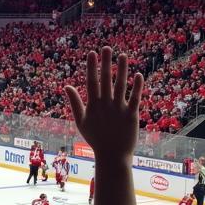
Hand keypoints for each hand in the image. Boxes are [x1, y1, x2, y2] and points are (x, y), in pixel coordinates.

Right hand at [65, 47, 143, 162]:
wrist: (112, 156)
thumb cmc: (96, 139)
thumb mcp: (81, 121)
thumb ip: (75, 103)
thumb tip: (67, 86)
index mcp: (93, 105)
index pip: (91, 82)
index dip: (92, 67)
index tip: (92, 53)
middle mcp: (106, 105)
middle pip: (106, 80)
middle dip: (106, 63)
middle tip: (106, 48)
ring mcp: (119, 109)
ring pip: (121, 85)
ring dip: (122, 70)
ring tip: (123, 55)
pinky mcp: (132, 115)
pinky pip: (135, 98)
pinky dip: (137, 87)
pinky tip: (138, 74)